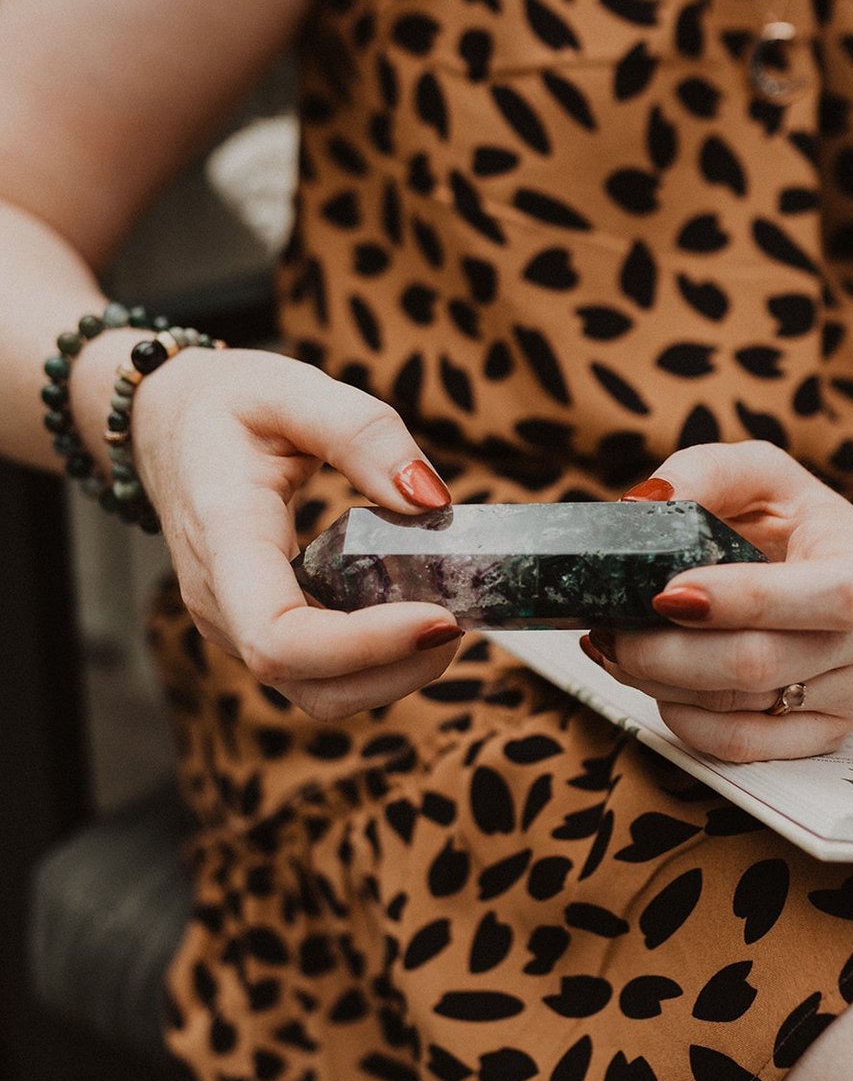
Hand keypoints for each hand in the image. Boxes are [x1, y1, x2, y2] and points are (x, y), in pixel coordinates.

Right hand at [128, 345, 463, 719]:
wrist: (163, 424)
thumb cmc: (222, 404)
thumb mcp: (290, 387)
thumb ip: (363, 432)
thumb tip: (430, 497)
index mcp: (222, 537)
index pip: (278, 638)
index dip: (362, 646)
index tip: (437, 616)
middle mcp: (220, 600)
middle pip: (310, 684)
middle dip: (397, 670)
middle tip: (461, 617)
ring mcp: (235, 624)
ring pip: (319, 693)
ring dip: (393, 674)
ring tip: (447, 616)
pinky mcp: (257, 629)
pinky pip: (319, 673)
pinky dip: (376, 661)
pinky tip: (415, 613)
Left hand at [583, 442, 852, 761]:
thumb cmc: (797, 524)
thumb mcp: (762, 475)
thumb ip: (705, 473)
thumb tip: (642, 506)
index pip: (826, 596)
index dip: (742, 599)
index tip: (664, 592)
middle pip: (759, 665)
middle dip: (666, 652)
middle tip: (610, 630)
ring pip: (740, 710)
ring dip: (661, 683)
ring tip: (617, 649)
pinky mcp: (826, 735)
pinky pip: (744, 748)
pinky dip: (685, 720)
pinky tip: (656, 686)